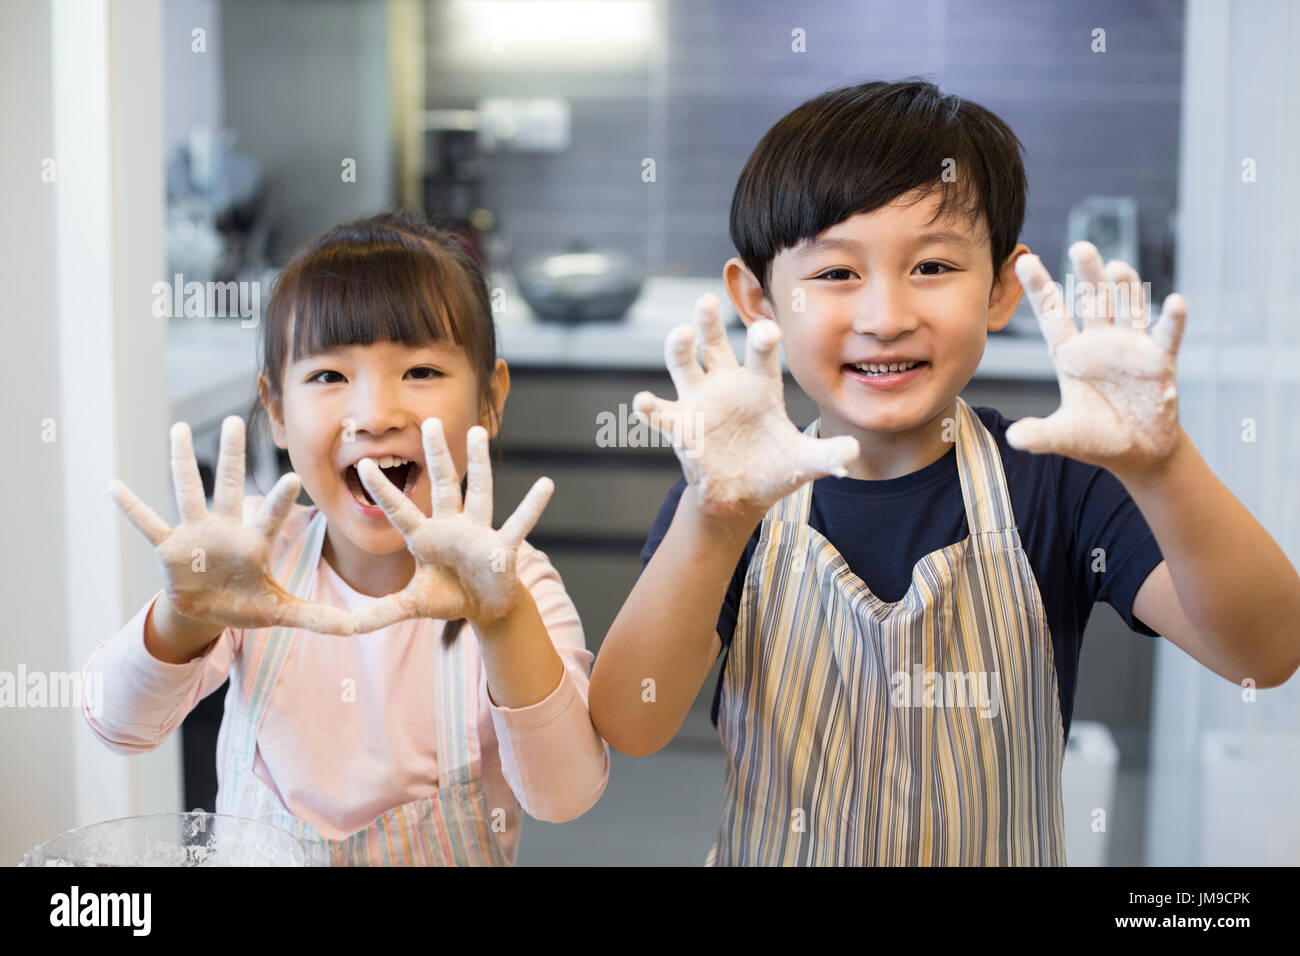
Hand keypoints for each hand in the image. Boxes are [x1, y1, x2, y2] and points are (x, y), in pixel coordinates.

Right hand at [109, 416, 355, 635]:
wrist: (210, 612)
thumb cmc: (247, 603)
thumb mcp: (280, 611)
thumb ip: (314, 616)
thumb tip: (354, 627)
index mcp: (256, 542)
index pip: (271, 516)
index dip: (280, 499)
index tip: (293, 476)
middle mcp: (227, 529)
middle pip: (229, 486)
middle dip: (232, 456)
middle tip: (235, 420)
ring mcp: (196, 534)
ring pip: (188, 492)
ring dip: (182, 462)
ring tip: (179, 428)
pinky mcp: (170, 548)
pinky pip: (148, 524)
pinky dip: (131, 508)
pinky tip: (113, 485)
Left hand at [352, 418, 552, 633]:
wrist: (485, 607)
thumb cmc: (448, 596)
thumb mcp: (412, 605)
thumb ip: (381, 612)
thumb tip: (347, 626)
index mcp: (425, 538)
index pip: (400, 510)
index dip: (383, 490)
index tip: (363, 464)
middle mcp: (451, 526)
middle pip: (442, 484)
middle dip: (436, 454)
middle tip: (429, 420)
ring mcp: (479, 532)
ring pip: (479, 491)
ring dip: (479, 463)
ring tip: (476, 431)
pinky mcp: (503, 546)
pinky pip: (519, 524)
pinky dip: (532, 506)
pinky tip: (546, 484)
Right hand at [631, 293, 859, 519]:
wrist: (742, 493)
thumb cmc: (773, 468)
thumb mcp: (803, 462)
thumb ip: (826, 456)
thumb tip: (853, 453)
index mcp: (760, 385)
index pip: (760, 356)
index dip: (761, 340)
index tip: (765, 329)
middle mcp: (727, 384)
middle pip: (714, 343)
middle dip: (709, 322)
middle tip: (706, 299)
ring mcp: (700, 400)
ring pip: (683, 363)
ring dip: (678, 348)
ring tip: (679, 334)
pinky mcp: (679, 423)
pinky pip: (659, 411)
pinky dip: (649, 406)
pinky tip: (644, 401)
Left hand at [1008, 242, 1187, 475]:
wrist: (1137, 453)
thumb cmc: (1097, 438)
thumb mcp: (1064, 436)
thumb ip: (1040, 435)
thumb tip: (1014, 438)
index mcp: (1070, 355)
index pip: (1052, 316)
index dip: (1040, 289)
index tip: (1024, 260)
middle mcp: (1100, 344)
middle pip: (1092, 302)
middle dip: (1087, 275)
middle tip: (1080, 246)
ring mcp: (1131, 349)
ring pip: (1128, 308)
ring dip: (1125, 287)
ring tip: (1117, 266)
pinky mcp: (1159, 362)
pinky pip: (1166, 336)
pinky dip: (1172, 320)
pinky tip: (1175, 302)